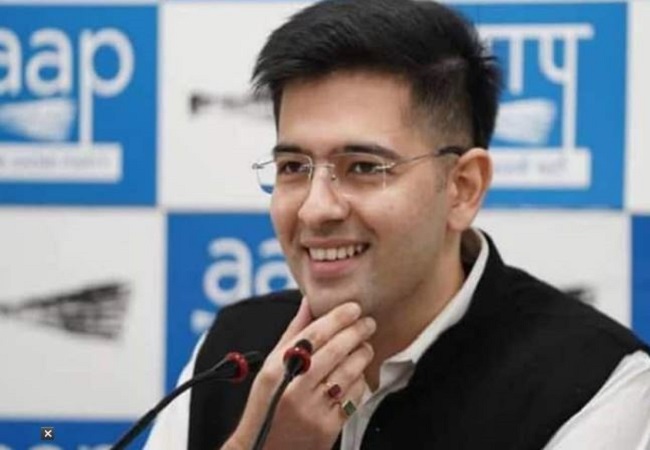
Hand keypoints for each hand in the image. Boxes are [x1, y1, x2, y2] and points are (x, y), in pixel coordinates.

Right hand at [224, 298, 375, 449]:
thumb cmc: (267, 404)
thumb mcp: (271, 367)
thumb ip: (293, 334)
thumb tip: (309, 302)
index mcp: (278, 369)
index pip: (314, 334)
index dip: (338, 317)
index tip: (354, 307)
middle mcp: (295, 388)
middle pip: (336, 350)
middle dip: (357, 332)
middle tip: (368, 323)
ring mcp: (313, 410)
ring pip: (350, 372)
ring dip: (363, 355)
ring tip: (365, 347)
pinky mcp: (329, 428)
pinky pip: (354, 396)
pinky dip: (360, 382)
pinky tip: (356, 375)